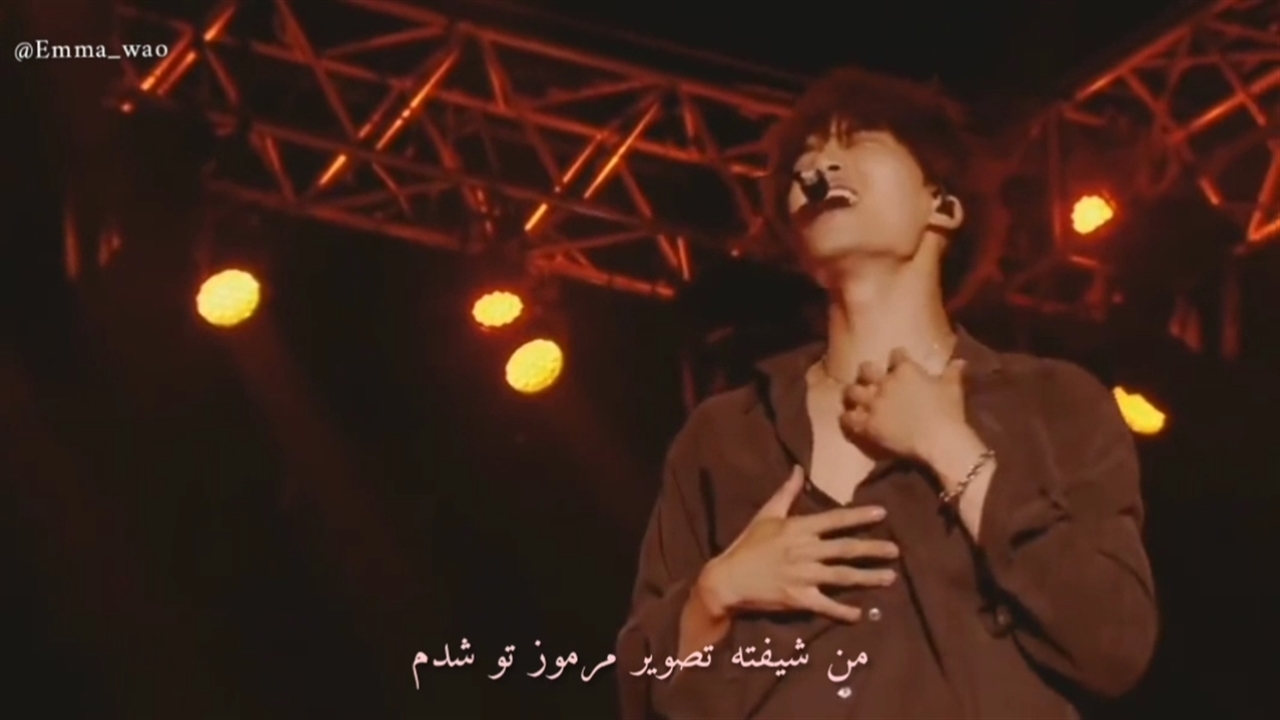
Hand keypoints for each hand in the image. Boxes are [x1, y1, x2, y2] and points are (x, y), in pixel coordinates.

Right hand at [698, 467, 897, 623]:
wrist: (727, 580)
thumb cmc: (747, 546)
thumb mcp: (766, 515)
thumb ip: (786, 492)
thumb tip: (798, 469)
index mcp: (798, 529)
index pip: (834, 520)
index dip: (859, 517)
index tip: (881, 513)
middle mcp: (804, 551)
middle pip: (845, 549)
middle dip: (873, 550)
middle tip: (897, 550)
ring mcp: (803, 576)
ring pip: (842, 576)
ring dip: (868, 577)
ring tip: (890, 577)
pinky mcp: (798, 599)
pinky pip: (826, 605)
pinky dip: (844, 610)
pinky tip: (861, 613)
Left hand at [840, 348, 967, 458]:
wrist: (940, 439)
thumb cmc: (949, 412)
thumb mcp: (954, 387)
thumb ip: (954, 371)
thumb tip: (960, 360)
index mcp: (906, 370)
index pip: (896, 354)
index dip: (897, 358)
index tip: (898, 361)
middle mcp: (885, 383)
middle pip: (866, 369)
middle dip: (866, 372)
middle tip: (869, 378)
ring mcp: (874, 404)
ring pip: (852, 391)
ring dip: (853, 393)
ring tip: (854, 397)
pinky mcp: (868, 424)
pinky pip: (849, 418)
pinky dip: (847, 418)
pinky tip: (849, 418)